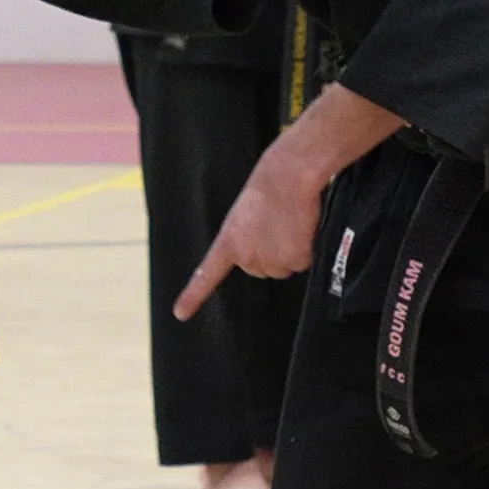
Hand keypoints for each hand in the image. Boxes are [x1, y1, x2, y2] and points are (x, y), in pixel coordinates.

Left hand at [171, 84, 404, 318]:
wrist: (289, 174)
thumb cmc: (271, 185)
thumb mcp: (248, 214)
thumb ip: (250, 237)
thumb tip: (273, 254)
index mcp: (228, 241)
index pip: (206, 274)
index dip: (194, 296)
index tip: (179, 313)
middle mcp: (245, 257)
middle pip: (264, 269)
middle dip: (275, 252)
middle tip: (279, 224)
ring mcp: (269, 261)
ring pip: (286, 266)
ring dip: (294, 250)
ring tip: (292, 222)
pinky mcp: (294, 260)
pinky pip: (306, 261)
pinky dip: (309, 248)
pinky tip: (304, 227)